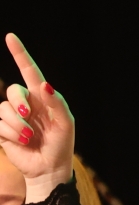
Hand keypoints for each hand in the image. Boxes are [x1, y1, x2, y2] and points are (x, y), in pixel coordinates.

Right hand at [0, 34, 74, 202]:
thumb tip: (44, 85)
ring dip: (17, 124)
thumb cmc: (61, 144)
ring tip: (30, 136)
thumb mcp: (66, 123)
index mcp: (43, 97)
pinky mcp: (2, 131)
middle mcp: (26, 104)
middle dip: (19, 103)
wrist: (49, 168)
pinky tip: (22, 142)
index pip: (29, 71)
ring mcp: (13, 117)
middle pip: (13, 91)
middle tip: (28, 116)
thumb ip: (56, 103)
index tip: (10, 37)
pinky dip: (11, 134)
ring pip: (3, 108)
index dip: (20, 54)